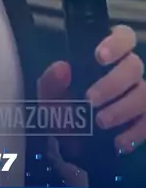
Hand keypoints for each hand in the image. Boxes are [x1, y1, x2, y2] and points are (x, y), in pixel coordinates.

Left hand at [37, 25, 145, 183]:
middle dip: (113, 83)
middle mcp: (129, 73)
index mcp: (107, 58)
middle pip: (135, 66)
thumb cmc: (64, 113)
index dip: (116, 43)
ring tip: (101, 122)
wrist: (70, 150)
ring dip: (124, 108)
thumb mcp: (51, 99)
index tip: (99, 57)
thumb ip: (51, 83)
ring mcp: (141, 96)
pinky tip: (118, 142)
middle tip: (90, 100)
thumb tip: (62, 68)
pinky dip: (135, 132)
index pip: (124, 36)